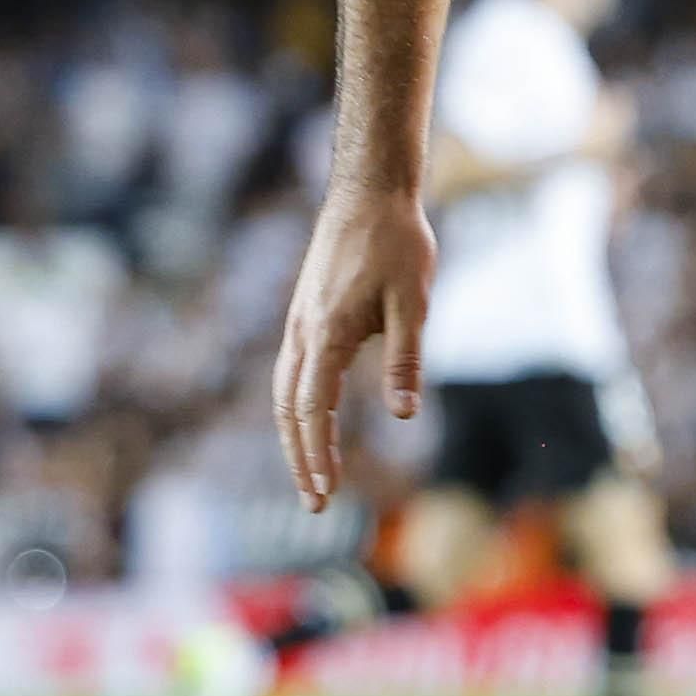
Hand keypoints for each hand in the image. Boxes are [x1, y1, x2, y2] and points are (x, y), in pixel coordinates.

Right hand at [274, 177, 437, 506]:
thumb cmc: (397, 243)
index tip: (327, 492)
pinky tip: (310, 421)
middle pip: (287, 412)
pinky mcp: (304, 312)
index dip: (318, 455)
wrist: (369, 191)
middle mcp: (302, 332)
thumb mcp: (413, 303)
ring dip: (293, 437)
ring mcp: (298, 321)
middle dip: (300, 459)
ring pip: (283, 393)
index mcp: (326, 334)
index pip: (312, 411)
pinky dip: (294, 407)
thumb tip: (404, 414)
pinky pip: (290, 372)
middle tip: (315, 503)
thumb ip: (406, 360)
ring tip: (311, 474)